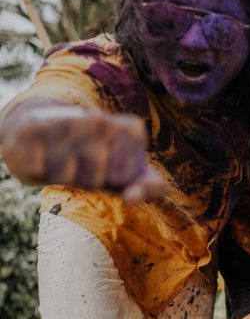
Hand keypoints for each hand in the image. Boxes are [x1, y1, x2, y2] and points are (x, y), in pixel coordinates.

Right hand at [1, 105, 164, 202]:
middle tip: (81, 164)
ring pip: (69, 177)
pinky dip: (39, 171)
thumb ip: (148, 188)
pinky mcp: (32, 130)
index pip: (126, 178)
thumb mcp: (125, 174)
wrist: (39, 130)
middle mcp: (100, 120)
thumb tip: (135, 198)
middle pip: (97, 179)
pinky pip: (41, 171)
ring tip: (61, 159)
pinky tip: (40, 155)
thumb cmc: (91, 158)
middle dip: (88, 181)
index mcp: (130, 130)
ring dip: (62, 176)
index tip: (109, 166)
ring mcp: (67, 123)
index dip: (115, 182)